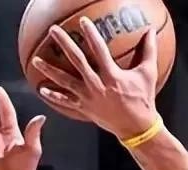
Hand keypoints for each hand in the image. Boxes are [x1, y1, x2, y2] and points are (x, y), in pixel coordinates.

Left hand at [32, 18, 158, 138]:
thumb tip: (151, 31)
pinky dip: (53, 96)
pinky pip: (66, 102)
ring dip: (49, 70)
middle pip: (77, 61)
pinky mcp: (84, 109)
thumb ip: (149, 50)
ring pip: (65, 82)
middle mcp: (97, 86)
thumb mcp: (148, 74)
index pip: (99, 50)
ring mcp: (88, 98)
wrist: (137, 128)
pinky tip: (41, 89)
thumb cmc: (144, 99)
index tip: (82, 22)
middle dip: (64, 44)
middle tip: (53, 31)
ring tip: (36, 60)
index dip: (91, 34)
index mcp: (112, 76)